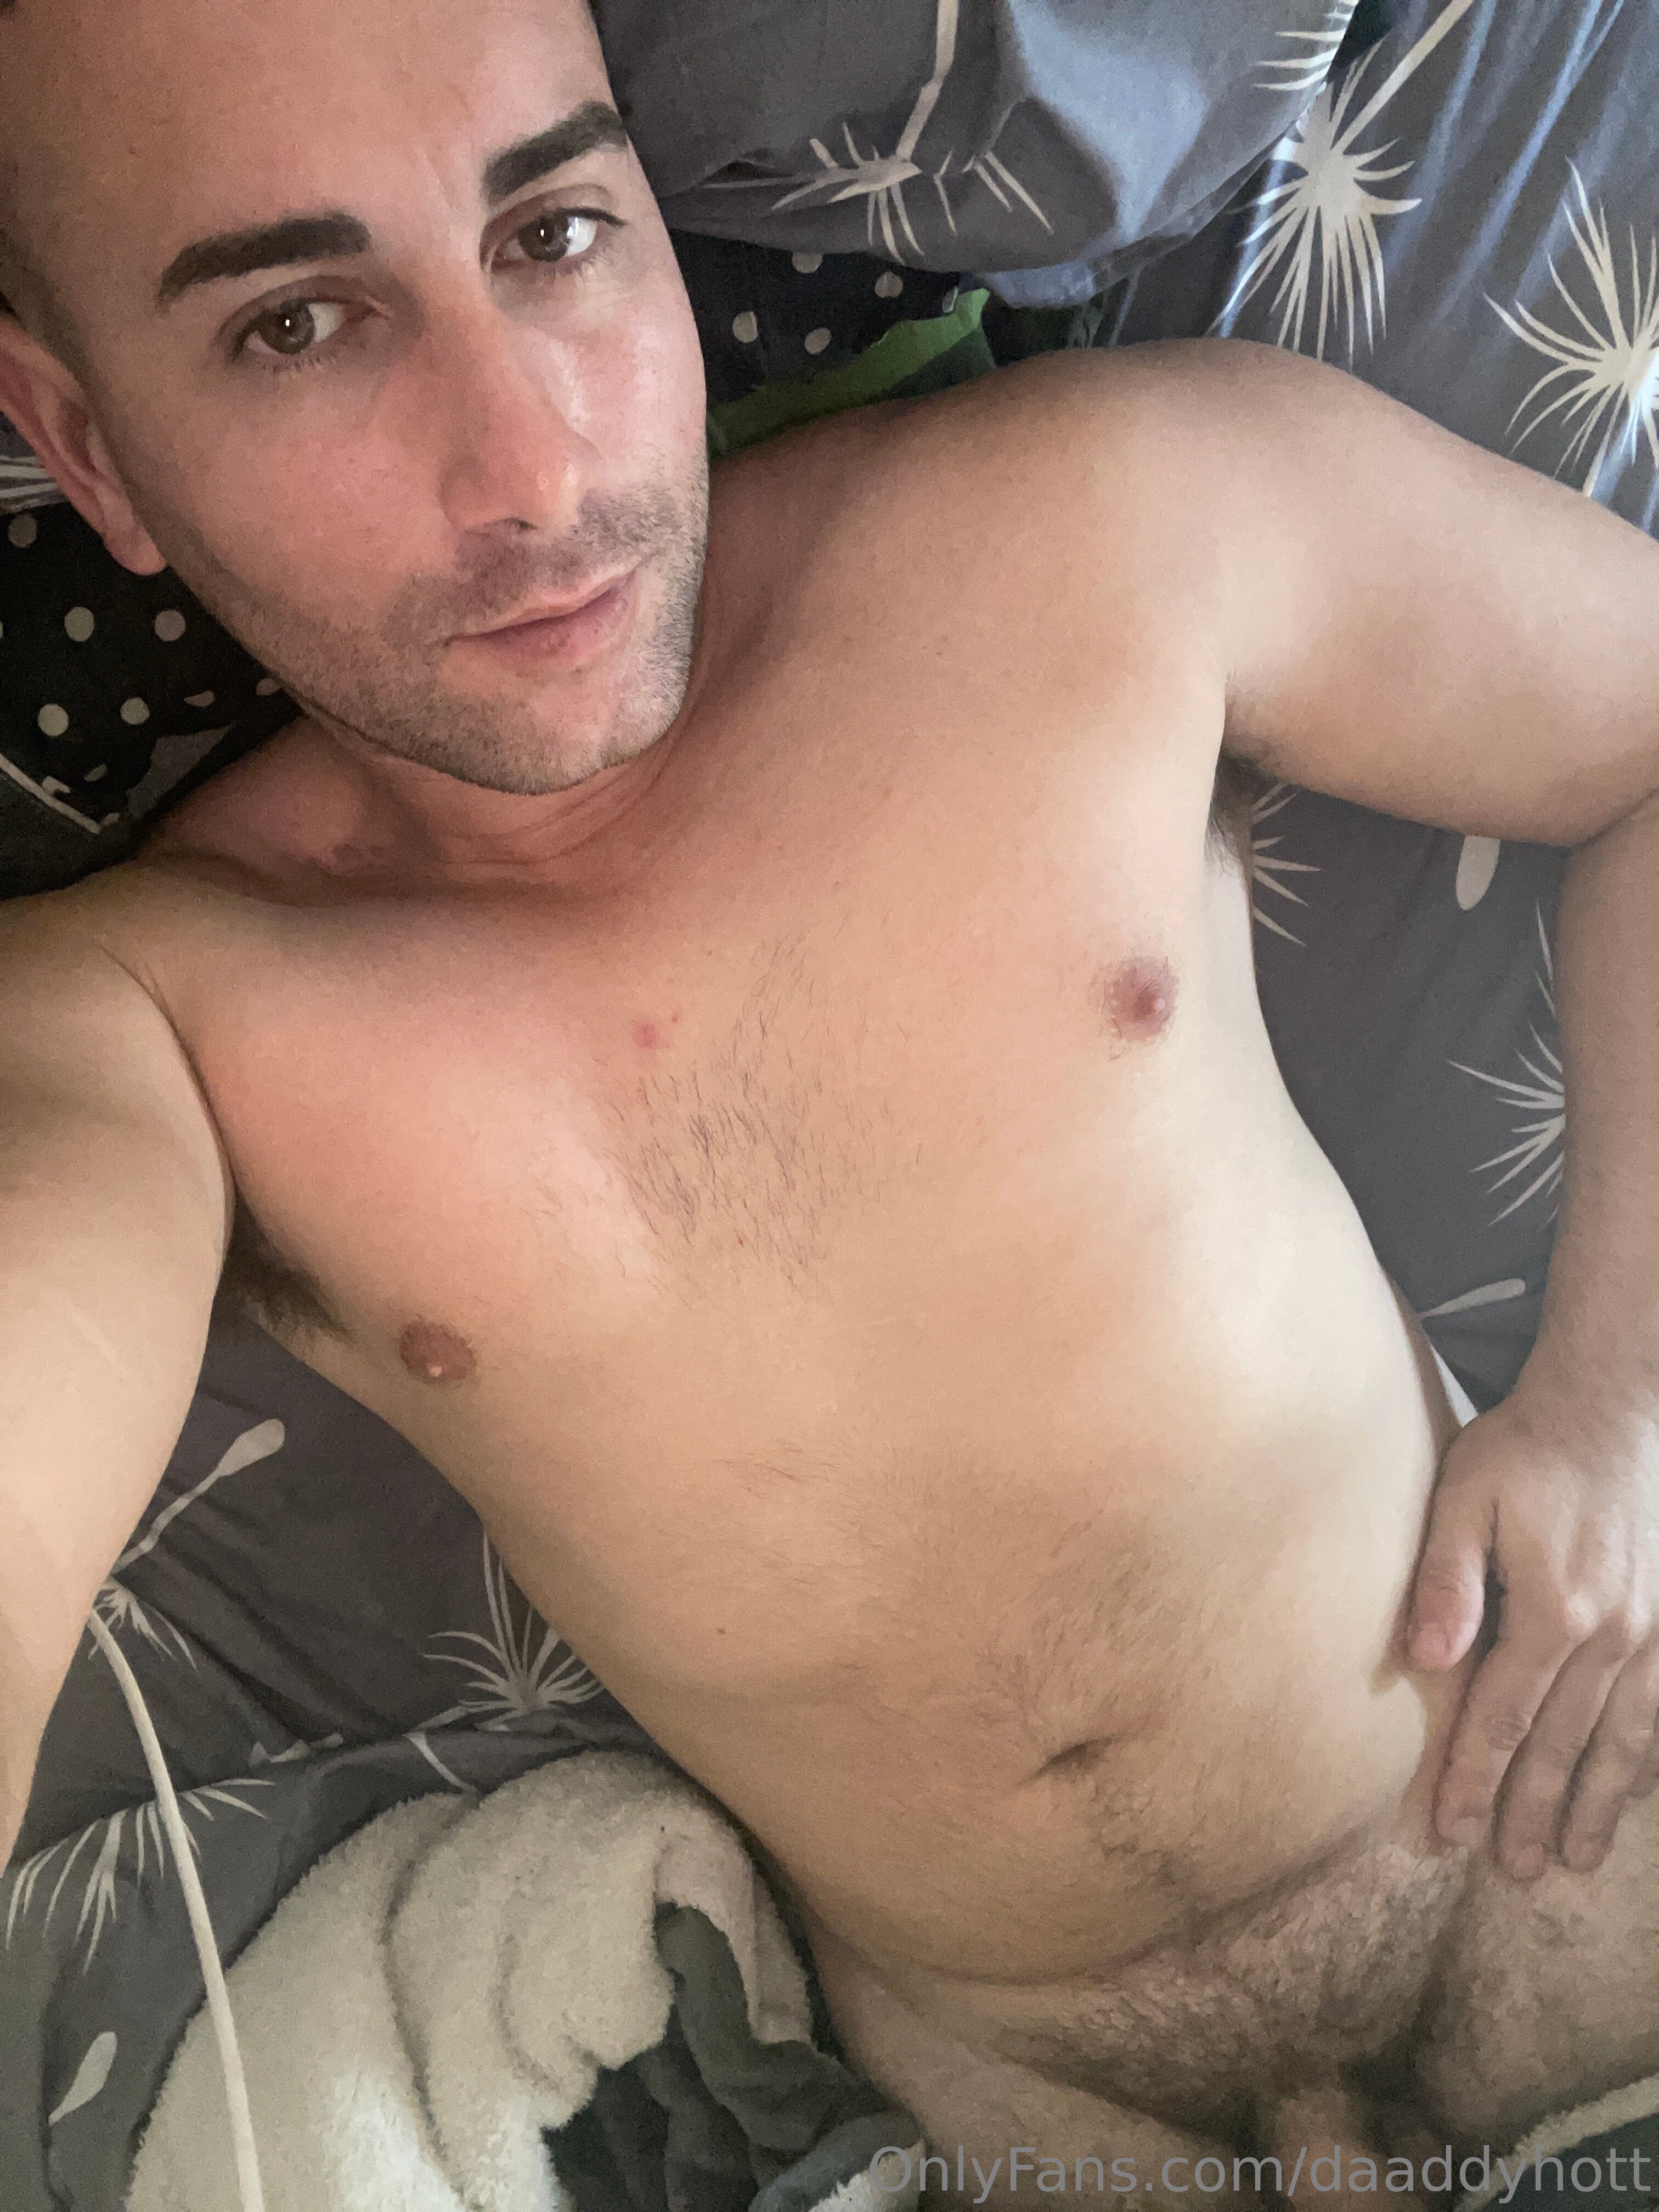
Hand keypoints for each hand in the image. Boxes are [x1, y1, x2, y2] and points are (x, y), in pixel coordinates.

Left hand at [1407, 1388, 1658, 1878]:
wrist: (1617, 1407)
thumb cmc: (1529, 1448)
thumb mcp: (1465, 1494)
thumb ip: (1444, 1578)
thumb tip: (1422, 1661)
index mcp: (1553, 1610)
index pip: (1502, 1718)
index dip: (1473, 1779)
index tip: (1449, 1833)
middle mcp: (1613, 1635)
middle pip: (1566, 1746)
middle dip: (1535, 1813)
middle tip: (1514, 1873)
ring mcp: (1655, 1632)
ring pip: (1625, 1741)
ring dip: (1600, 1805)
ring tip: (1575, 1860)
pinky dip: (1647, 1760)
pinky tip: (1634, 1792)